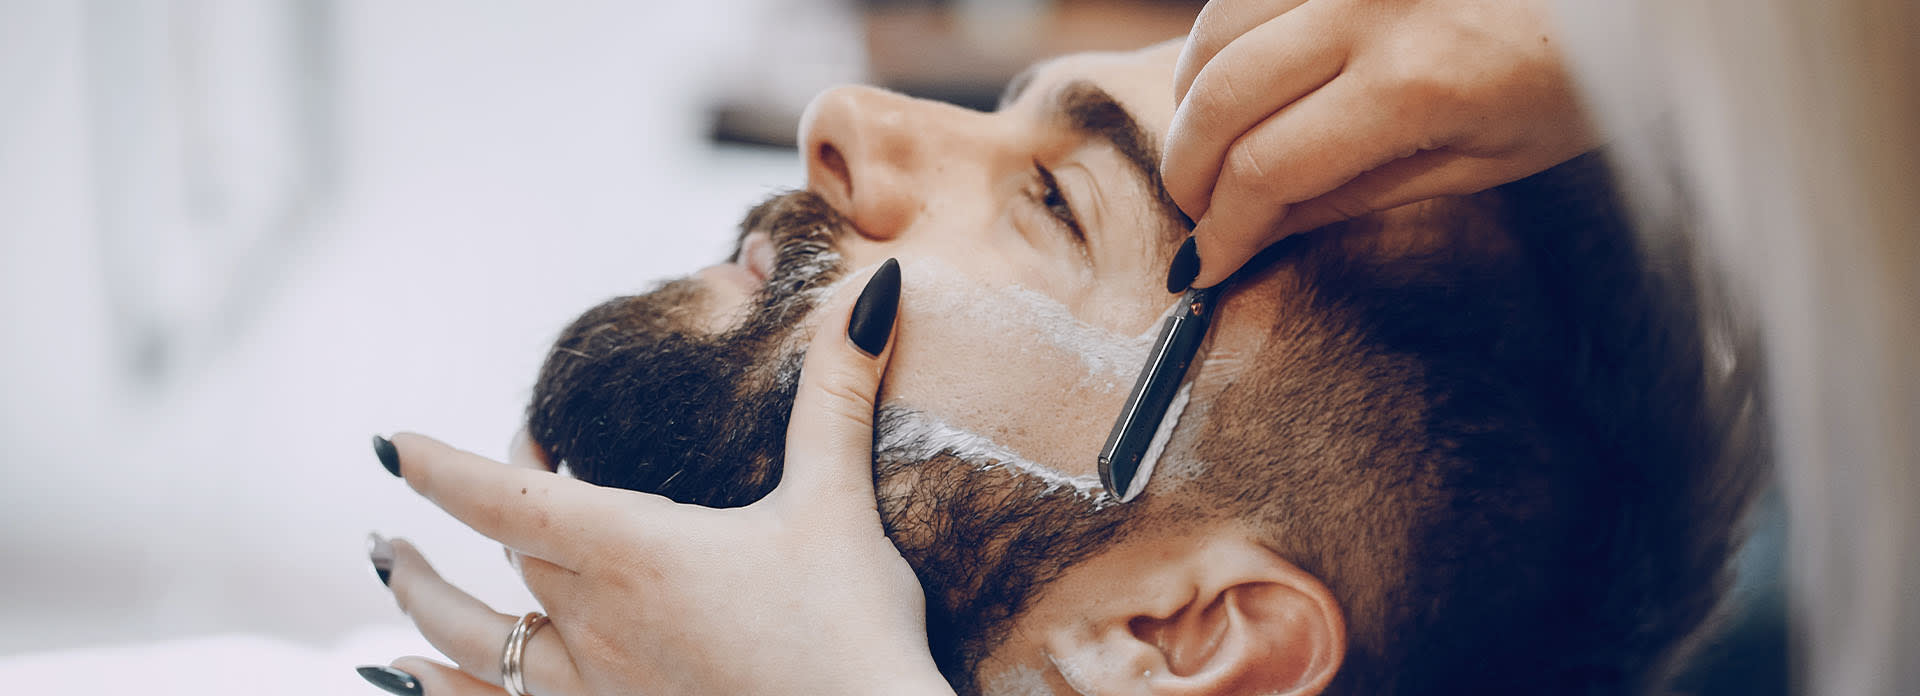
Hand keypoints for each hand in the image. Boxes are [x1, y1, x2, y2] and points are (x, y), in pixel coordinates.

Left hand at [365, 261, 952, 695]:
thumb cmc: (852, 631)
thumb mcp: (839, 502)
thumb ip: (838, 393)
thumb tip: (873, 289)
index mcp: (636, 553)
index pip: (505, 500)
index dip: (442, 468)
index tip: (391, 445)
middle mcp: (596, 623)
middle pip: (506, 553)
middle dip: (477, 504)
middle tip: (477, 473)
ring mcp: (595, 689)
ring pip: (475, 640)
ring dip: (421, 600)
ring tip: (389, 567)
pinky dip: (439, 689)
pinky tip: (401, 678)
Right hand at [1161, 0, 1597, 288]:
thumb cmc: (1581, 75)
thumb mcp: (1487, 160)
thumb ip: (1361, 193)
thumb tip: (1261, 229)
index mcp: (1416, 82)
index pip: (1267, 168)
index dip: (1222, 227)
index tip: (1205, 264)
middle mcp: (1370, 6)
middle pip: (1220, 96)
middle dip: (1187, 169)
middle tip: (1194, 212)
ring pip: (1215, 29)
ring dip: (1192, 97)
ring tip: (1207, 147)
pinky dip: (1227, 38)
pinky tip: (1242, 78)